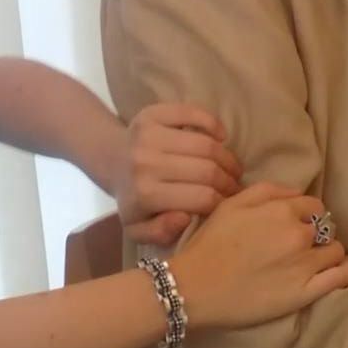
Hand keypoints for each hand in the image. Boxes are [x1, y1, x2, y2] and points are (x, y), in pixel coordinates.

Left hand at [109, 104, 242, 245]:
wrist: (112, 162)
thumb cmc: (133, 199)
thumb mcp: (139, 229)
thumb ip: (161, 233)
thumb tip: (185, 218)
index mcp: (145, 194)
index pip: (202, 198)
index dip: (224, 202)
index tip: (231, 203)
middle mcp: (146, 163)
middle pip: (207, 171)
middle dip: (229, 181)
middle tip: (236, 185)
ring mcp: (148, 135)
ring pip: (205, 144)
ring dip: (227, 157)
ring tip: (232, 167)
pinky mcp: (151, 114)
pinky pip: (192, 113)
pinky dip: (213, 123)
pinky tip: (221, 137)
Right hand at [168, 183, 347, 330]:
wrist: (194, 287)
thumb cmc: (209, 244)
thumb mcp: (232, 204)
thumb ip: (267, 191)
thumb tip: (296, 193)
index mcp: (282, 211)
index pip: (314, 206)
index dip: (307, 214)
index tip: (298, 224)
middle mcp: (299, 235)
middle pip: (325, 228)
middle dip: (315, 234)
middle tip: (299, 245)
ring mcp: (305, 264)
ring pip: (335, 251)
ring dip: (328, 252)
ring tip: (315, 261)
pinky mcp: (305, 292)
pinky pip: (341, 277)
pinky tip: (346, 271)